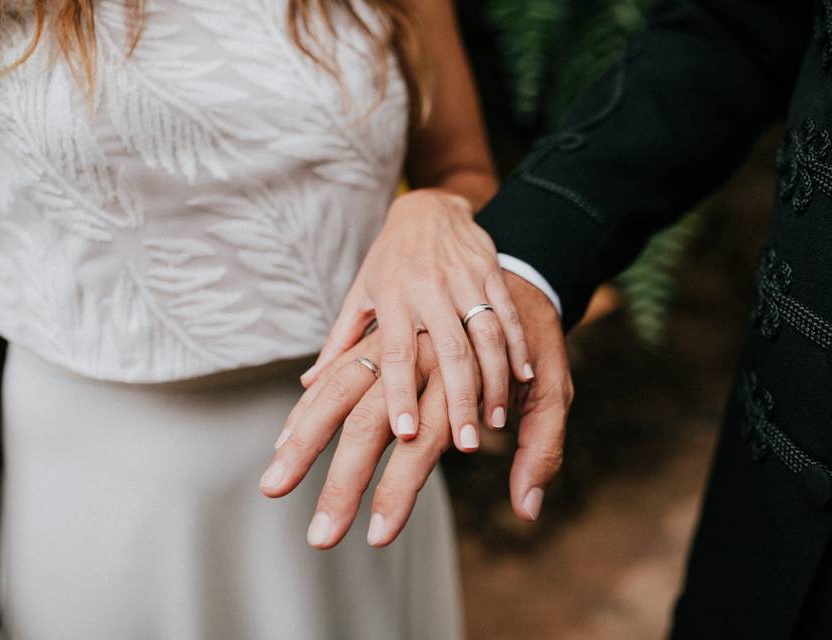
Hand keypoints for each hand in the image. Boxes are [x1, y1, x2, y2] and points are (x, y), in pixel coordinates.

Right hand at [261, 272, 571, 547]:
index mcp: (459, 371)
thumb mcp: (553, 390)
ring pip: (339, 389)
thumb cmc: (536, 338)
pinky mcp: (386, 335)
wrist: (518, 268)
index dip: (400, 489)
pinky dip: (313, 405)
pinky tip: (289, 435)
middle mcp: (418, 353)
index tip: (378, 536)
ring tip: (275, 479)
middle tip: (318, 539)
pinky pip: (340, 371)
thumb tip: (528, 511)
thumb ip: (541, 449)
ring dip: (306, 437)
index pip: (422, 443)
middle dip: (341, 482)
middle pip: (367, 422)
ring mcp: (397, 341)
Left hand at [300, 189, 533, 451]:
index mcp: (392, 297)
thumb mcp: (361, 293)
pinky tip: (522, 379)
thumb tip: (309, 384)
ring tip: (494, 422)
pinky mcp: (490, 273)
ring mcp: (464, 280)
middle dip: (460, 399)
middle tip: (466, 444)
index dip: (401, 392)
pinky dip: (517, 348)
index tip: (406, 432)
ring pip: (484, 336)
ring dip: (493, 381)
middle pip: (449, 351)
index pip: (396, 352)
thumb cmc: (391, 260)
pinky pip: (507, 315)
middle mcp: (429, 289)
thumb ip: (341, 341)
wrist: (429, 207)